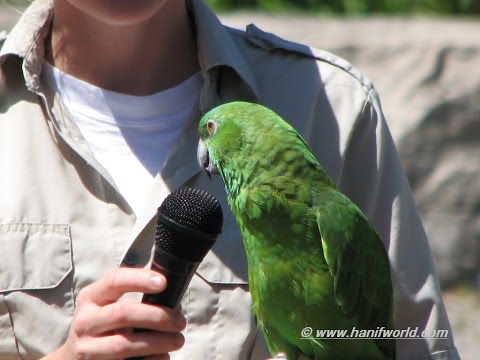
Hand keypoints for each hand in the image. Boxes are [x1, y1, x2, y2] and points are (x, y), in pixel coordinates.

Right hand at [43, 268, 185, 359]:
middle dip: (157, 316)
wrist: (72, 359)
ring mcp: (87, 348)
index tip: (163, 282)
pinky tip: (163, 356)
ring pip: (124, 345)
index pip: (115, 280)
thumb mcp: (106, 305)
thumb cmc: (101, 325)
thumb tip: (172, 300)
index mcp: (91, 297)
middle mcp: (86, 321)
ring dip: (158, 342)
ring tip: (177, 340)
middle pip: (123, 313)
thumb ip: (132, 298)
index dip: (139, 279)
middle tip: (180, 321)